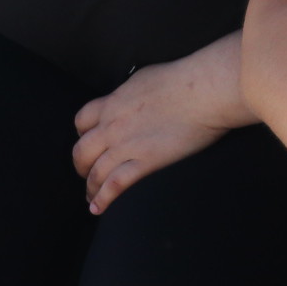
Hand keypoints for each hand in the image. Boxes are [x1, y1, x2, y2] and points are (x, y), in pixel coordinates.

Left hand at [74, 41, 248, 212]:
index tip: (89, 143)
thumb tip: (133, 97)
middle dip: (81, 165)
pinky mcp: (145, 161)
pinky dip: (103, 199)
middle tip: (87, 173)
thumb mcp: (146, 77)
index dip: (82, 135)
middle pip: (81, 150)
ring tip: (92, 197)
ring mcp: (126, 145)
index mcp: (113, 102)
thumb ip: (132, 91)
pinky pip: (115, 185)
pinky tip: (98, 208)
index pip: (82, 121)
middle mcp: (113, 125)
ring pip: (95, 172)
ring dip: (90, 187)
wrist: (205, 89)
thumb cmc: (184, 78)